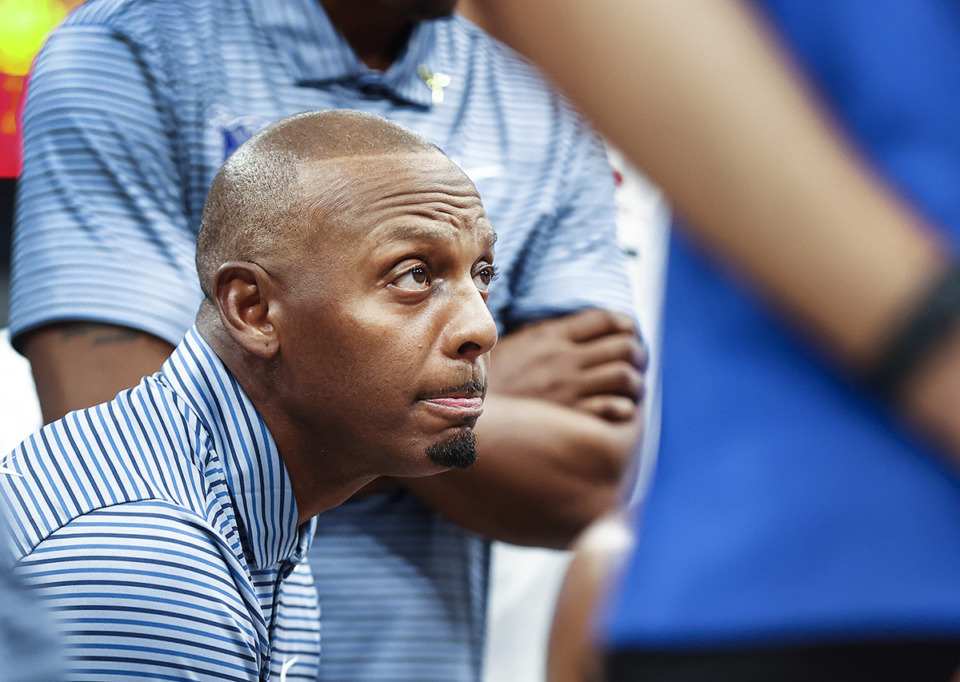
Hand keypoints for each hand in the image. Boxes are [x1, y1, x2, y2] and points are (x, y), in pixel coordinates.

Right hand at [489, 308, 645, 421]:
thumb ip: (539, 334)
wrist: (467, 419)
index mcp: (549, 337)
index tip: (628, 333)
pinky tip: (620, 410)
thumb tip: (566, 326)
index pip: (604, 319)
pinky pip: (613, 409)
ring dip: (636, 382)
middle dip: (638, 353)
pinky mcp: (569, 418)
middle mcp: (563, 360)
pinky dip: (624, 408)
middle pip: (624, 346)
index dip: (625, 325)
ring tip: (631, 388)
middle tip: (637, 362)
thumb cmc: (487, 384)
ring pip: (625, 376)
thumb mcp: (510, 346)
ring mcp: (568, 389)